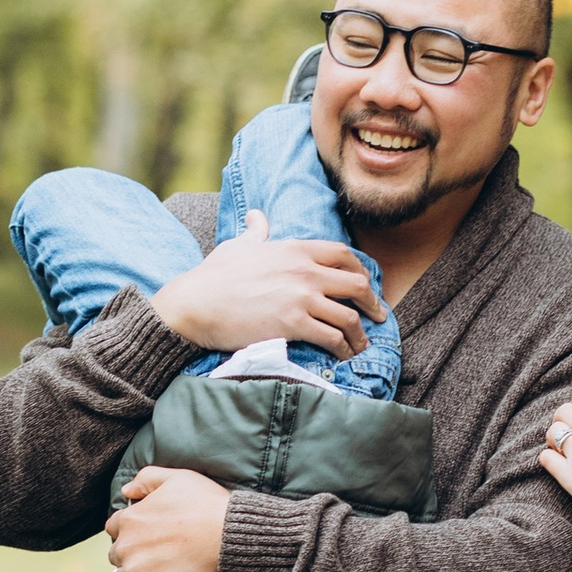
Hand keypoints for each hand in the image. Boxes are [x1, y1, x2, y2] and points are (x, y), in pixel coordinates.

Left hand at [108, 463, 229, 571]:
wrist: (233, 538)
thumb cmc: (209, 505)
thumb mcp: (178, 478)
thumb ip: (147, 478)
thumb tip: (125, 491)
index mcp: (129, 520)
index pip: (114, 529)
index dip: (131, 533)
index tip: (150, 537)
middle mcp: (126, 548)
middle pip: (117, 556)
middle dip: (132, 557)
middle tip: (157, 558)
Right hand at [153, 209, 378, 360]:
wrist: (195, 303)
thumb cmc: (214, 276)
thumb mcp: (238, 245)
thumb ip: (256, 231)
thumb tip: (257, 216)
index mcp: (295, 249)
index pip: (343, 254)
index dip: (360, 270)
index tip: (366, 284)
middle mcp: (304, 271)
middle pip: (356, 284)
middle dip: (371, 303)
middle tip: (376, 316)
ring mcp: (300, 298)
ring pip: (349, 316)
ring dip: (360, 334)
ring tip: (360, 345)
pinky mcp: (293, 324)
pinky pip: (332, 338)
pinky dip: (342, 349)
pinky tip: (342, 355)